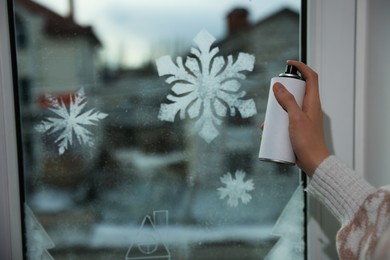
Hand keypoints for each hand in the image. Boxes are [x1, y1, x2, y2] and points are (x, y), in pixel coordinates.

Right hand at [269, 60, 329, 175]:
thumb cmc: (308, 140)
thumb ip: (287, 101)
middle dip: (281, 92)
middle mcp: (309, 108)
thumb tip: (277, 85)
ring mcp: (303, 119)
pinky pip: (285, 122)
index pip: (311, 77)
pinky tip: (266, 133)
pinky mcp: (297, 129)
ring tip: (266, 120)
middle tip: (272, 96)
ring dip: (276, 111)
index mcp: (313, 102)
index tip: (288, 64)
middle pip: (296, 92)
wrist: (313, 162)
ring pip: (288, 108)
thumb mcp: (295, 118)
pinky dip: (275, 125)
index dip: (301, 67)